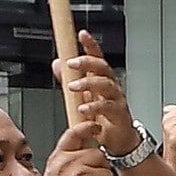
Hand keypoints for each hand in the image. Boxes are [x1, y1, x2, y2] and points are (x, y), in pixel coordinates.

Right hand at [34, 122, 119, 175]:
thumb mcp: (54, 175)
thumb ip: (68, 161)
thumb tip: (87, 151)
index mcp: (59, 158)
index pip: (74, 134)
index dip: (87, 127)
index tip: (95, 126)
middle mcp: (68, 164)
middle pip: (99, 155)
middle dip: (100, 170)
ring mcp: (80, 175)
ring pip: (107, 174)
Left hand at [56, 33, 137, 157]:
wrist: (119, 140)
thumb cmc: (103, 117)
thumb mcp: (82, 96)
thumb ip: (69, 79)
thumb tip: (57, 63)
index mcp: (101, 80)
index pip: (97, 58)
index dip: (91, 45)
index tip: (82, 34)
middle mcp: (111, 87)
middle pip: (103, 68)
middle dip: (88, 62)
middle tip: (72, 63)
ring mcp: (116, 100)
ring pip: (106, 84)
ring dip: (89, 83)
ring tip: (73, 86)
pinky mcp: (119, 115)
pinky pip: (108, 107)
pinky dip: (95, 107)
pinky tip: (83, 108)